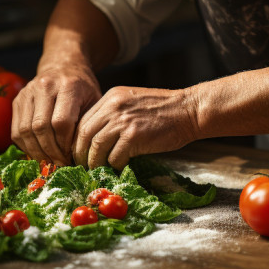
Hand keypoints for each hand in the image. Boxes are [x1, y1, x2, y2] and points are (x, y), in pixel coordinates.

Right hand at [12, 63, 101, 164]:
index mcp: (68, 85)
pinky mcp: (17, 100)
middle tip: (59, 165)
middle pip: (41, 127)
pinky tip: (38, 153)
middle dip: (50, 152)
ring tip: (49, 163)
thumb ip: (87, 123)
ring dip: (36, 152)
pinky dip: (26, 146)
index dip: (65, 144)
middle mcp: (45, 85)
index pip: (61, 122)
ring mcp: (27, 92)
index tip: (72, 157)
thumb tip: (82, 155)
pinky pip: (16, 130)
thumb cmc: (83, 88)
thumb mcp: (94, 101)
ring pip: (25, 130)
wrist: (64, 66)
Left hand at [73, 86, 200, 168]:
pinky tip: (120, 168)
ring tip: (100, 171)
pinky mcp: (134, 135)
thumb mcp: (133, 103)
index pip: (83, 121)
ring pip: (96, 147)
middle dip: (81, 154)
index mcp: (111, 97)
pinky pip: (115, 157)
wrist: (190, 110)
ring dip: (96, 163)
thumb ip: (114, 115)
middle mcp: (113, 106)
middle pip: (84, 134)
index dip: (78, 141)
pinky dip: (115, 166)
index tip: (80, 154)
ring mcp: (123, 120)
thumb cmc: (165, 110)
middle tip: (84, 167)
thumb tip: (96, 141)